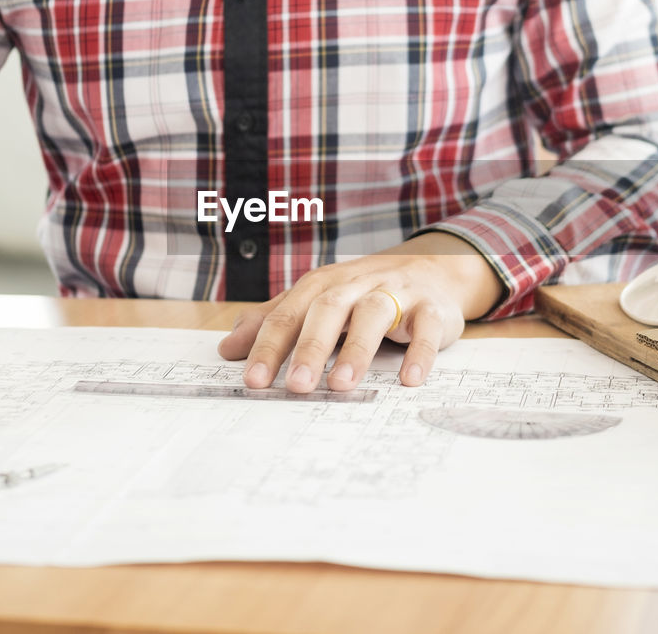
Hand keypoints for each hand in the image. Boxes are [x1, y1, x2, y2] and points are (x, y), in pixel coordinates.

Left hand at [217, 232, 502, 391]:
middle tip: (295, 385)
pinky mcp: (431, 309)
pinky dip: (419, 353)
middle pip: (329, 310)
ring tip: (341, 385)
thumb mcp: (315, 302)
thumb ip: (274, 323)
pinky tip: (408, 380)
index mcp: (322, 286)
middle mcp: (356, 285)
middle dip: (310, 347)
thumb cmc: (362, 293)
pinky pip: (426, 329)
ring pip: (375, 315)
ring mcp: (396, 294)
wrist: (431, 271)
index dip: (269, 346)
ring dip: (358, 349)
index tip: (252, 380)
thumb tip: (226, 349)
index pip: (289, 315)